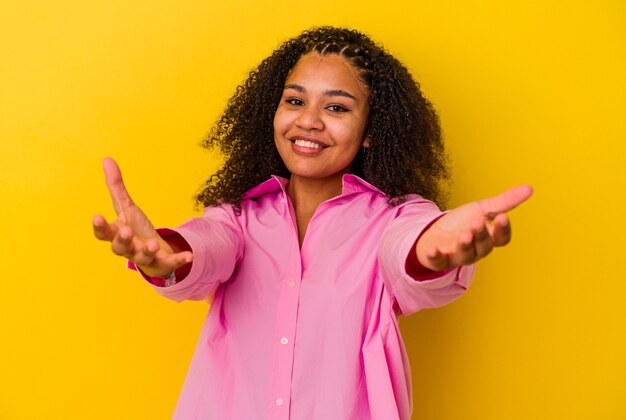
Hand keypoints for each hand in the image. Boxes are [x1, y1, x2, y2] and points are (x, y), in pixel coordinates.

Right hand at [92, 158, 192, 276]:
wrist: (152, 252)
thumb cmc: (134, 228)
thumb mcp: (126, 207)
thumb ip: (116, 186)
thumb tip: (107, 159)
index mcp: (117, 233)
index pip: (103, 232)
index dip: (99, 226)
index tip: (97, 216)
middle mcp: (127, 248)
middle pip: (119, 248)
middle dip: (123, 240)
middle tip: (127, 231)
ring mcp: (144, 257)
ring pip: (142, 257)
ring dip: (147, 251)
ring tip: (152, 244)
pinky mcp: (162, 262)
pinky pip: (170, 263)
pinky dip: (179, 259)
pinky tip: (190, 255)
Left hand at [415, 185, 532, 270]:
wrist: (436, 233)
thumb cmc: (461, 222)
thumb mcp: (481, 209)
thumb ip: (504, 201)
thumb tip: (529, 188)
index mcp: (488, 238)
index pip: (501, 239)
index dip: (503, 230)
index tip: (502, 216)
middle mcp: (475, 251)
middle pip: (484, 247)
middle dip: (482, 235)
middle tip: (477, 222)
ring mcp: (457, 256)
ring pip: (466, 256)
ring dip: (465, 246)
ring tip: (464, 235)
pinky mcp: (439, 260)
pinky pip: (438, 262)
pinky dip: (436, 257)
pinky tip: (433, 250)